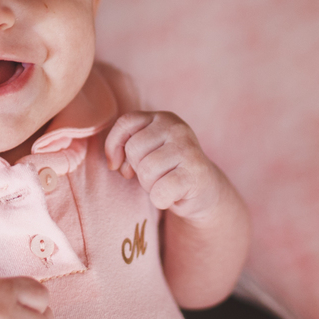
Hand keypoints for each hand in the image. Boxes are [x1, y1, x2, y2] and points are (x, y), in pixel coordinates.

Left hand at [104, 111, 221, 219]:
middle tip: (153, 176)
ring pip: (146, 171)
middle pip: (133, 149)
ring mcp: (188, 149)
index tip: (117, 164)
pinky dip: (160, 200)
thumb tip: (114, 163)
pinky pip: (160, 191)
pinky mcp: (195, 173)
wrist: (205, 190)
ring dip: (149, 186)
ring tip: (163, 184)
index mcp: (162, 118)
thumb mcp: (147, 151)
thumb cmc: (168, 170)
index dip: (113, 145)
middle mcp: (177, 128)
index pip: (126, 122)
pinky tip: (172, 196)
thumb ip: (128, 147)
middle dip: (137, 170)